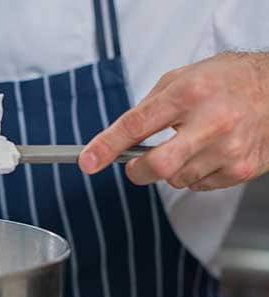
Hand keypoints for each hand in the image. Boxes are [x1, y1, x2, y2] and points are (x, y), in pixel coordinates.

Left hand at [79, 52, 268, 190]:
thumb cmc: (228, 80)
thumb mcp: (182, 78)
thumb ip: (150, 106)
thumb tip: (120, 137)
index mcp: (189, 94)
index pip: (137, 125)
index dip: (107, 146)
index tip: (88, 161)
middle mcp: (211, 122)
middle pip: (157, 166)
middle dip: (137, 170)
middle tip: (136, 163)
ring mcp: (229, 150)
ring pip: (177, 180)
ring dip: (171, 169)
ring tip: (190, 145)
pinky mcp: (241, 169)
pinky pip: (199, 185)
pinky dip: (194, 174)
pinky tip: (208, 152)